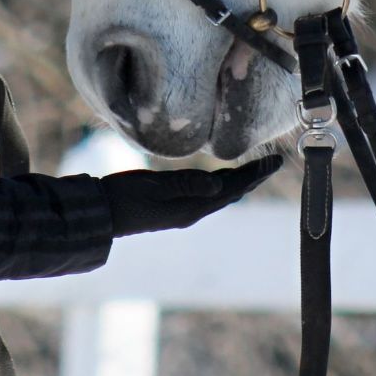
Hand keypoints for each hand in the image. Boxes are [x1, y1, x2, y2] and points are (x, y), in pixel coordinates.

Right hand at [102, 155, 283, 237]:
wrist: (102, 214)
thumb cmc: (124, 196)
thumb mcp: (154, 187)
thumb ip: (185, 185)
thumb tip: (219, 185)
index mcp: (190, 208)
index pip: (231, 188)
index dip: (254, 174)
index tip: (274, 161)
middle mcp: (191, 212)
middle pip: (231, 193)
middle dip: (253, 177)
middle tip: (273, 162)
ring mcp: (183, 212)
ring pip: (221, 195)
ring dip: (240, 182)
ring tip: (257, 170)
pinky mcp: (173, 207)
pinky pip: (207, 196)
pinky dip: (222, 185)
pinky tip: (224, 180)